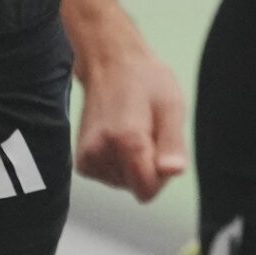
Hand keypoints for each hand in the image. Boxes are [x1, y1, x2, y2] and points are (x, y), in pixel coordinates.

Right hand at [71, 27, 190, 199]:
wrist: (109, 64)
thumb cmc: (145, 81)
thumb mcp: (171, 106)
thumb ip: (173, 144)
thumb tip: (172, 172)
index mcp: (126, 141)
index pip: (147, 190)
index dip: (161, 175)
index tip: (161, 146)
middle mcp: (100, 153)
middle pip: (137, 188)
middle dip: (149, 166)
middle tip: (148, 131)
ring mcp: (87, 159)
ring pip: (125, 184)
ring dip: (135, 163)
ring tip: (134, 128)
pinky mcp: (82, 162)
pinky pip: (111, 178)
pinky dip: (120, 163)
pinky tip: (120, 136)